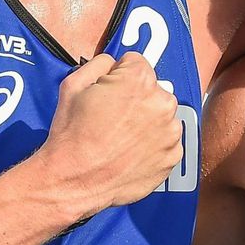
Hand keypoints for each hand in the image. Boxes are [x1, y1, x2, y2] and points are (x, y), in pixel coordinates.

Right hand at [40, 52, 182, 215]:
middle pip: (151, 89)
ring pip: (160, 115)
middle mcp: (162, 103)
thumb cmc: (72, 136)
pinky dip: (152, 145)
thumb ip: (100, 63)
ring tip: (119, 137)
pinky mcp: (172, 156)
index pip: (135, 63)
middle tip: (111, 118)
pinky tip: (130, 151)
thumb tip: (113, 64)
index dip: (118, 76)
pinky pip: (166, 141)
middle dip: (134, 98)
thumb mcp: (73, 84)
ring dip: (145, 121)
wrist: (73, 180)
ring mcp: (170, 132)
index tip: (109, 91)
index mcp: (140, 80)